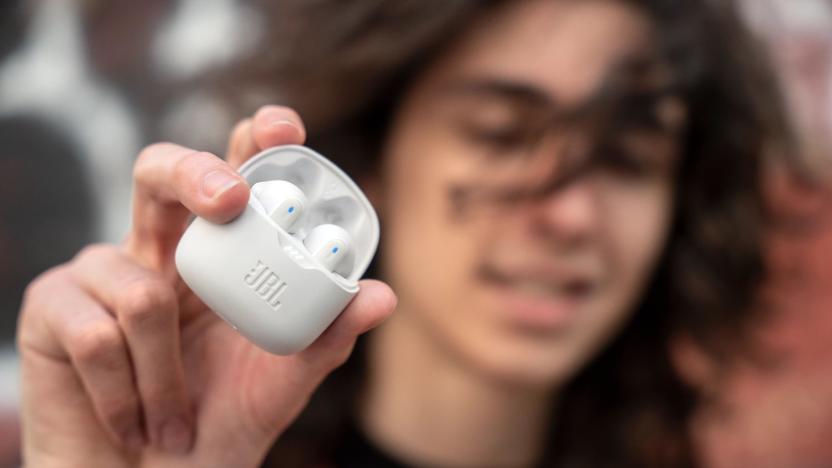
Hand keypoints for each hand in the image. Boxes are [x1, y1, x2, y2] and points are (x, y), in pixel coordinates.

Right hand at [17, 106, 395, 467]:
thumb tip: (383, 294)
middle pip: (160, 173)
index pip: (234, 179)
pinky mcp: (53, 308)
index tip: (281, 126)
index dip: (253, 143)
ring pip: (138, 289)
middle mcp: (160, 251)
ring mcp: (101, 274)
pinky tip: (131, 418)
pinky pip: (97, 334)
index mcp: (218, 255)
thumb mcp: (282, 381)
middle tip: (230, 198)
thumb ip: (327, 336)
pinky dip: (126, 393)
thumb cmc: (216, 425)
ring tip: (172, 419)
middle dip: (194, 173)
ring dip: (166, 374)